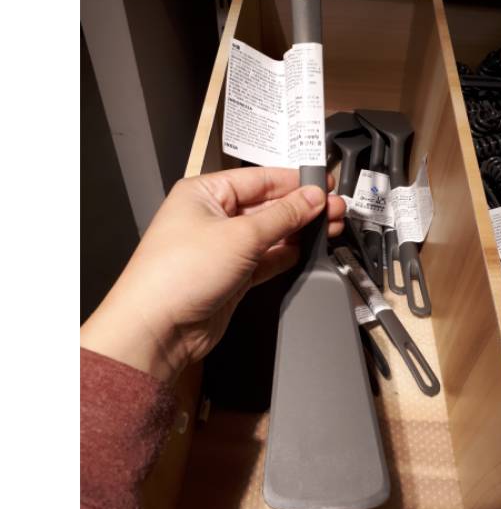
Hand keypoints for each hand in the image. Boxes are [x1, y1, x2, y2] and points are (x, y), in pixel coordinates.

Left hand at [80, 167, 344, 381]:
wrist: (159, 329)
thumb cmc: (181, 272)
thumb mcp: (240, 235)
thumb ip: (283, 215)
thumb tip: (313, 197)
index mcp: (206, 193)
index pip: (259, 179)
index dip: (293, 181)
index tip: (324, 184)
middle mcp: (214, 217)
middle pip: (267, 205)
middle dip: (302, 207)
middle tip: (335, 208)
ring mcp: (223, 247)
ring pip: (270, 233)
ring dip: (299, 230)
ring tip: (331, 226)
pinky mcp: (233, 275)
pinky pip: (266, 258)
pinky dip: (287, 254)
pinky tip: (309, 248)